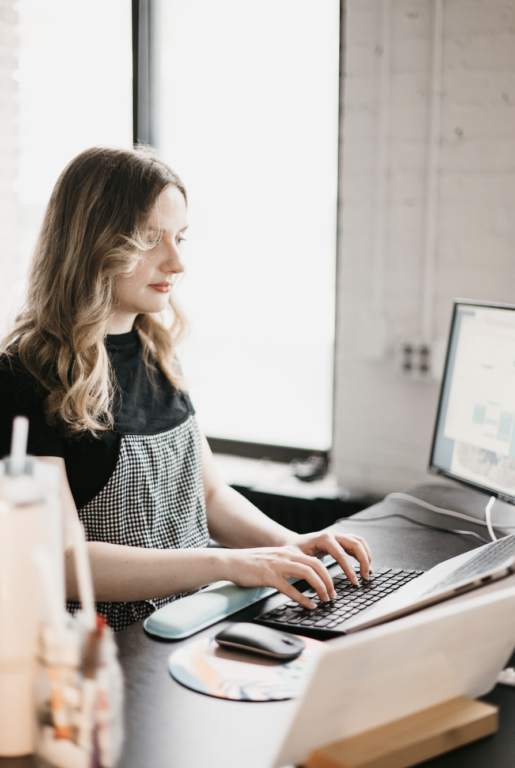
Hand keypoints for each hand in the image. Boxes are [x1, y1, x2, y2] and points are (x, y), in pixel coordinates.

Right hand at [222, 546, 342, 609]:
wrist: (231, 561)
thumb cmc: (251, 564)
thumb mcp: (275, 560)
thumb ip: (289, 565)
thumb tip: (305, 578)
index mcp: (289, 552)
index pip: (315, 560)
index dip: (327, 574)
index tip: (331, 587)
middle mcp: (286, 556)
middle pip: (316, 565)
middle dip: (328, 581)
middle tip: (332, 595)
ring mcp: (278, 566)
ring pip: (307, 574)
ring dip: (320, 588)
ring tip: (324, 600)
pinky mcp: (269, 577)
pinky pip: (290, 588)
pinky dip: (303, 598)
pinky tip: (309, 605)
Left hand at [290, 530, 371, 585]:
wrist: (294, 543)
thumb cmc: (295, 551)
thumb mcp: (298, 559)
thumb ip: (308, 568)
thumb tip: (318, 582)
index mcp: (323, 538)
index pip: (341, 554)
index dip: (349, 569)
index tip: (354, 581)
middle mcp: (333, 534)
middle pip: (355, 544)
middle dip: (363, 561)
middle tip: (364, 577)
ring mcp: (338, 535)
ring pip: (359, 541)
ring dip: (366, 556)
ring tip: (367, 572)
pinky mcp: (341, 540)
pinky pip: (357, 543)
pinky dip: (364, 553)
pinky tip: (365, 565)